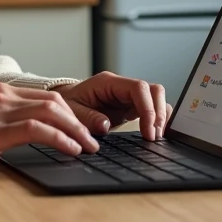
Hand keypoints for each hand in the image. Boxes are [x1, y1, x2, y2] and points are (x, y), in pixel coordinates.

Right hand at [0, 83, 99, 170]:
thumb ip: (8, 121)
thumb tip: (37, 136)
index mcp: (2, 91)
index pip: (49, 96)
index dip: (74, 113)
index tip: (88, 129)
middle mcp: (3, 95)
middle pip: (56, 101)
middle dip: (82, 120)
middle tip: (97, 138)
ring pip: (51, 112)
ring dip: (76, 131)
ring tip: (89, 146)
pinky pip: (37, 129)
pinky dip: (60, 138)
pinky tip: (71, 149)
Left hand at [52, 72, 172, 140]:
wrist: (61, 105)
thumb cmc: (66, 105)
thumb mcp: (71, 111)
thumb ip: (87, 117)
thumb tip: (105, 125)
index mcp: (108, 83)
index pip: (138, 88)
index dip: (148, 109)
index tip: (148, 131)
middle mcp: (121, 86)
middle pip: (153, 90)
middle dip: (158, 114)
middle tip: (154, 137)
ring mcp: (127, 96)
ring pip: (156, 98)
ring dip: (160, 117)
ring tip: (154, 138)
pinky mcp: (130, 106)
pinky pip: (151, 108)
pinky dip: (156, 119)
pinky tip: (153, 134)